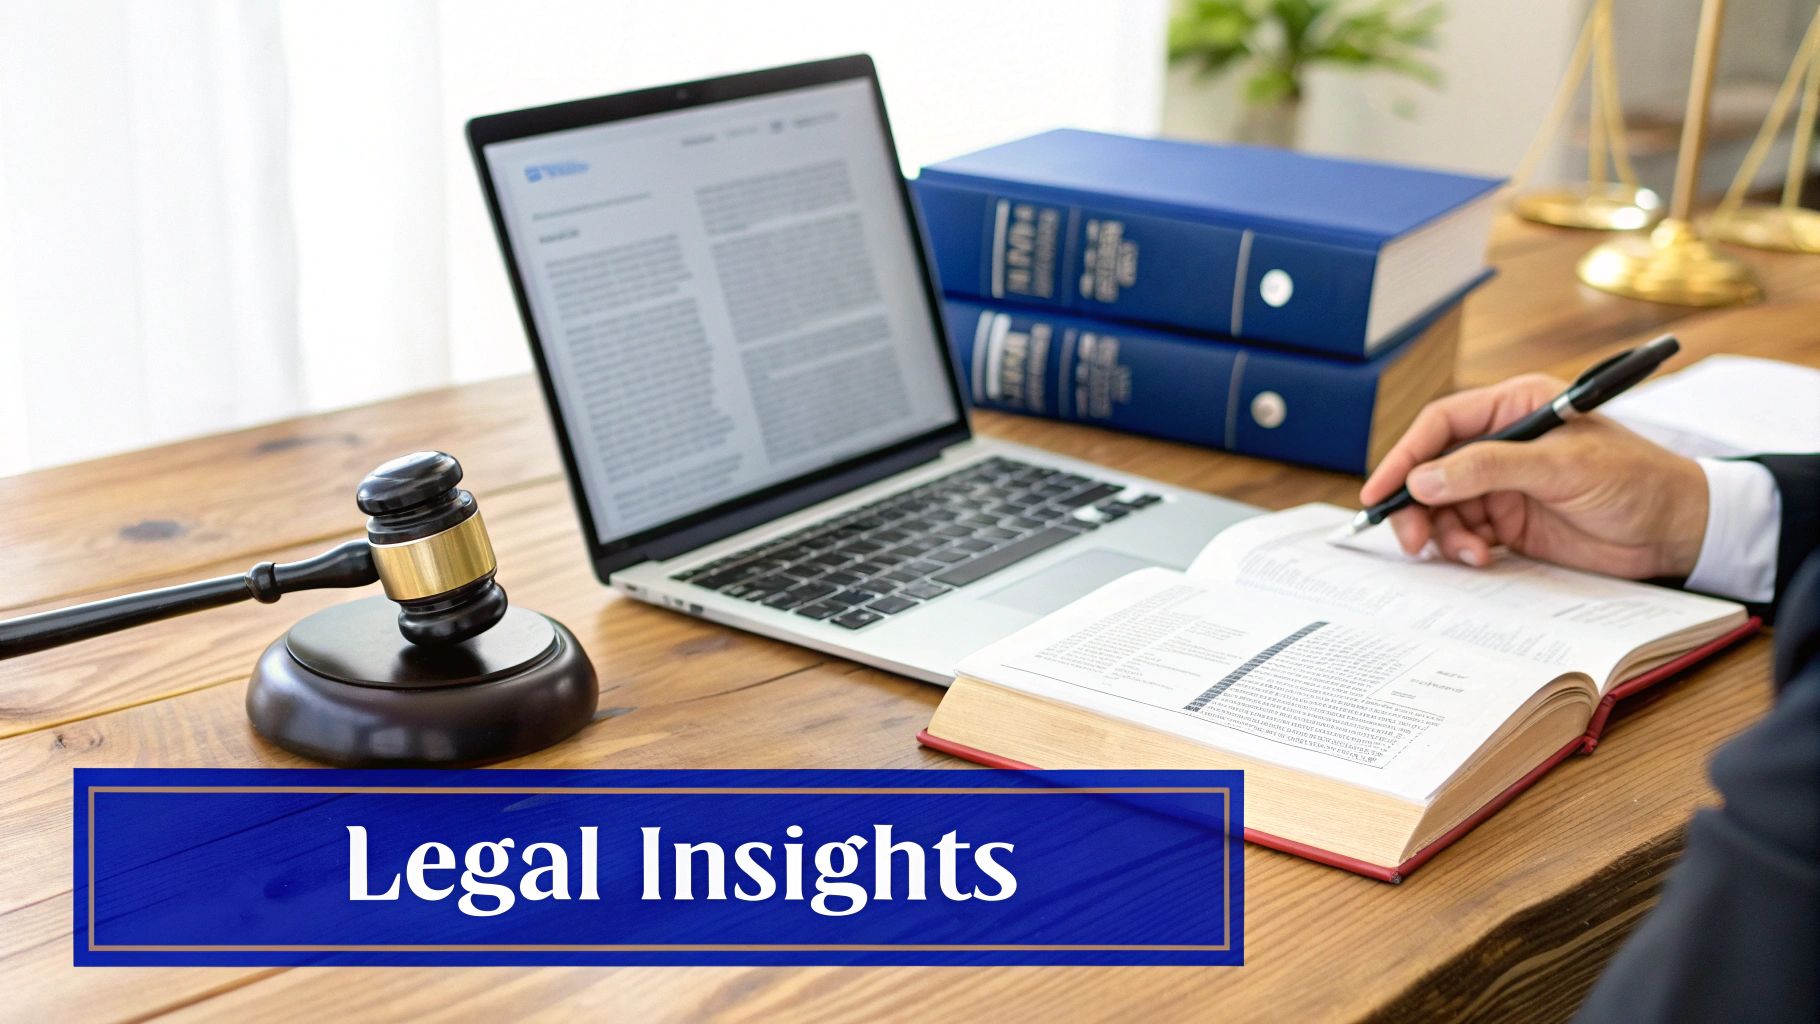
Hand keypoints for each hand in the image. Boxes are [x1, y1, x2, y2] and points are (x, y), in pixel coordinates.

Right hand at [1360, 373, 1709, 578]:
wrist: (1678, 531)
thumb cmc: (1635, 481)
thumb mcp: (1560, 467)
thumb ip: (1488, 469)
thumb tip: (1423, 480)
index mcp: (1514, 407)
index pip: (1441, 425)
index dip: (1405, 457)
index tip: (1380, 492)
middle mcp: (1502, 442)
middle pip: (1432, 469)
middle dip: (1417, 505)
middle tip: (1411, 538)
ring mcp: (1504, 484)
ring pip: (1443, 506)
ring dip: (1443, 533)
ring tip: (1467, 554)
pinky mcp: (1511, 521)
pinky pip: (1464, 532)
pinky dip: (1462, 548)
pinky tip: (1482, 558)